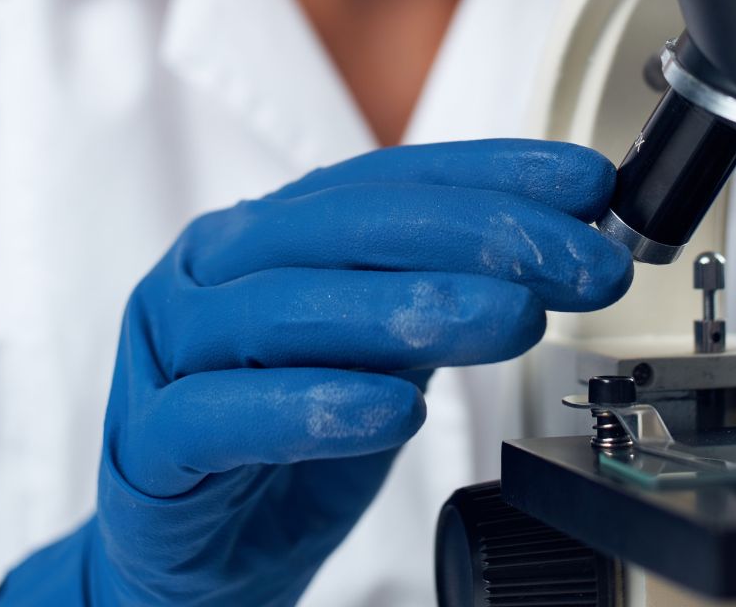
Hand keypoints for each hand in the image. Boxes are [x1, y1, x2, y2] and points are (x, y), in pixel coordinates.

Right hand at [0, 139, 631, 605]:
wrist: (192, 562)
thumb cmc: (282, 444)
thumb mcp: (379, 356)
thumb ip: (442, 298)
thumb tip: (562, 252)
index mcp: (267, 234)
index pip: (386, 179)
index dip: (491, 172)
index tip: (588, 183)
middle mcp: (212, 271)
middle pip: (340, 226)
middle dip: (476, 234)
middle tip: (576, 260)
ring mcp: (168, 353)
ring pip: (277, 309)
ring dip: (407, 306)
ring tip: (511, 318)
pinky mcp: (147, 447)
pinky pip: (217, 415)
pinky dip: (309, 408)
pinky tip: (392, 410)